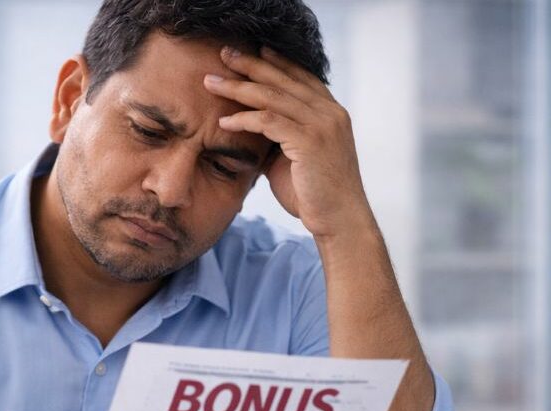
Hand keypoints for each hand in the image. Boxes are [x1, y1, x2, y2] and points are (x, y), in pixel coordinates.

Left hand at [204, 46, 373, 237]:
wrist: (339, 221)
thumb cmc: (315, 195)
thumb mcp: (296, 157)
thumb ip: (279, 137)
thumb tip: (249, 127)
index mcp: (331, 112)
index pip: (300, 76)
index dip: (275, 62)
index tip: (251, 50)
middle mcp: (330, 112)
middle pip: (284, 79)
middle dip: (250, 65)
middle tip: (223, 53)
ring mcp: (322, 125)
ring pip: (273, 96)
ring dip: (238, 88)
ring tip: (211, 83)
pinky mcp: (310, 142)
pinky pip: (270, 122)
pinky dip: (244, 119)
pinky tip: (224, 122)